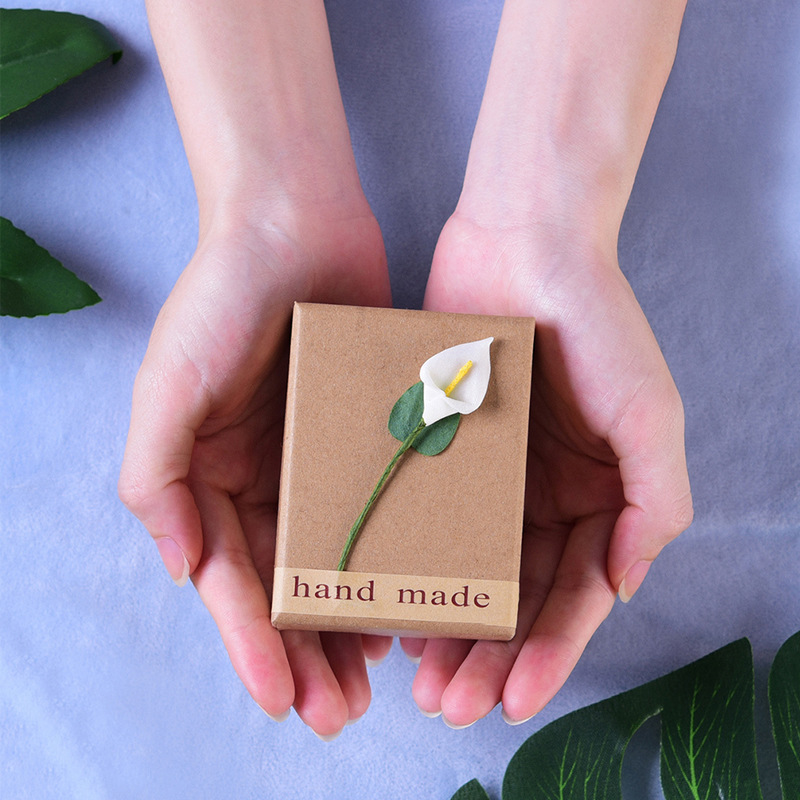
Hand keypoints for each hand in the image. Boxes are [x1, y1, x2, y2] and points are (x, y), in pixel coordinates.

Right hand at [119, 205, 392, 736]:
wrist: (294, 221)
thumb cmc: (223, 295)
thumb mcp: (170, 382)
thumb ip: (155, 476)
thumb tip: (179, 569)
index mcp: (212, 477)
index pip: (232, 579)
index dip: (253, 643)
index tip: (283, 700)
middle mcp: (265, 478)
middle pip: (287, 586)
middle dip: (307, 654)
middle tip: (339, 712)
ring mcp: (318, 462)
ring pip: (339, 562)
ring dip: (351, 624)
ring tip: (377, 682)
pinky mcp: (368, 437)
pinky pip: (381, 510)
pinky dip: (393, 558)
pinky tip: (414, 599)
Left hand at [407, 211, 692, 725]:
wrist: (523, 242)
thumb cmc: (596, 322)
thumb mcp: (648, 412)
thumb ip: (652, 500)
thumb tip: (624, 584)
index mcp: (593, 496)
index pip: (573, 594)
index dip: (547, 652)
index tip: (514, 700)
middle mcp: (539, 494)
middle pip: (514, 595)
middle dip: (488, 657)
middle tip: (450, 704)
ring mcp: (488, 475)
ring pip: (464, 570)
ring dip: (446, 625)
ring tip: (418, 675)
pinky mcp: (440, 447)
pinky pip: (423, 517)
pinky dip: (410, 563)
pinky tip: (386, 599)